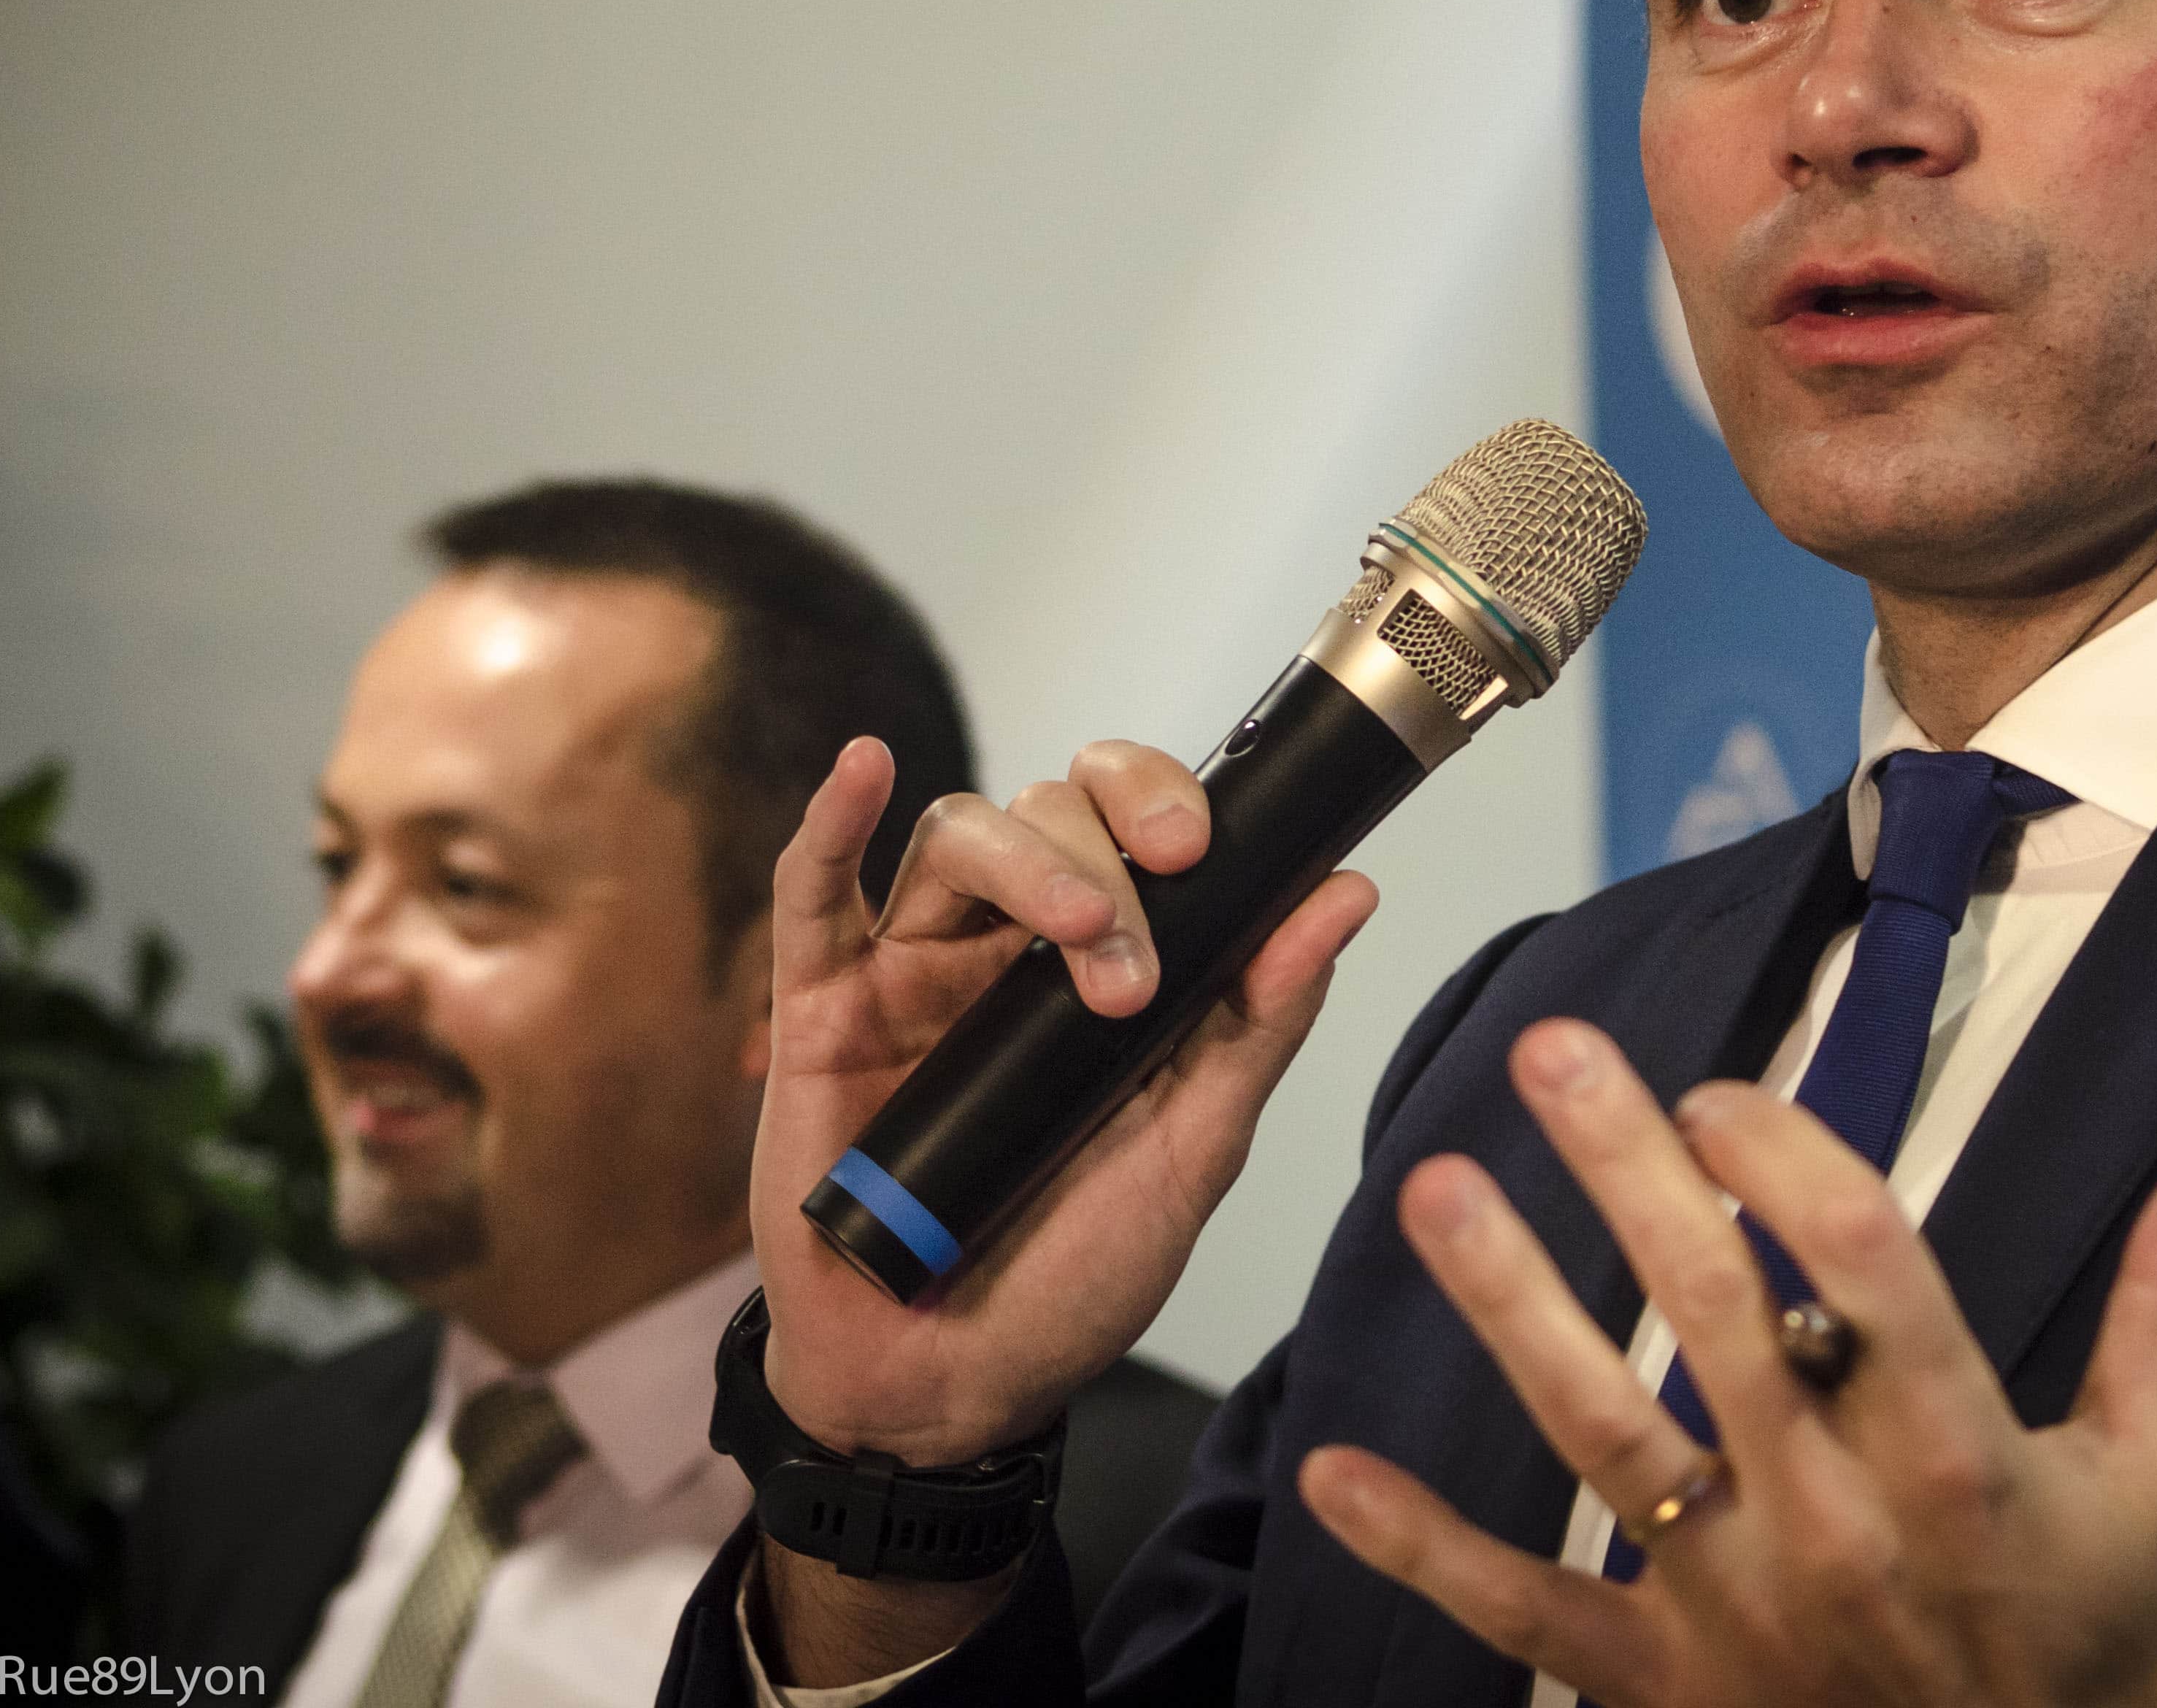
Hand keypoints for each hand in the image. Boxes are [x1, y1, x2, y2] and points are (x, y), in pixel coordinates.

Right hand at [746, 737, 1377, 1681]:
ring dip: (1023, 858)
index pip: (1130, 825)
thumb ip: (1259, 1022)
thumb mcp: (1192, 1151)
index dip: (1164, 800)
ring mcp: (912, 972)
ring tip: (1072, 934)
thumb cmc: (1072, 1273)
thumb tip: (1346, 894)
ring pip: (956, 837)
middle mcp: (1007, 947)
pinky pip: (810, 895)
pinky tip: (866, 767)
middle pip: (1046, 810)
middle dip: (1106, 860)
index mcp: (1103, 960)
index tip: (1206, 846)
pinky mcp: (820, 1014)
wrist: (953, 1390)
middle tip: (1132, 967)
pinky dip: (831, 821)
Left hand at [1298, 1019, 2156, 1707]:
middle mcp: (1843, 1523)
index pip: (1867, 1265)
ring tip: (1436, 1185)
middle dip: (1627, 1170)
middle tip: (1554, 1050)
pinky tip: (1333, 1469)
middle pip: (1716, 1317)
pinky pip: (1525, 1612)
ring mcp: (1742, 1609)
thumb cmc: (2094, 1649)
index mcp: (1962, 1457)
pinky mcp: (1665, 1686)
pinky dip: (1424, 1546)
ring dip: (1511, 1304)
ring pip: (1605, 1434)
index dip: (1786, 1156)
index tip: (1722, 1082)